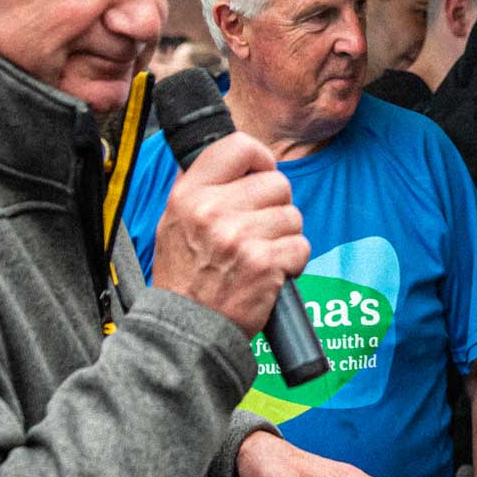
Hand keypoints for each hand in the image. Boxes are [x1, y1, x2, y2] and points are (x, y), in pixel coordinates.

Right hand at [151, 132, 308, 336]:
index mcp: (189, 194)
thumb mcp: (175, 220)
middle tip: (258, 231)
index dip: (260, 159)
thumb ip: (203, 187)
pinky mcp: (264, 264)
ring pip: (293, 216)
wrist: (186, 330)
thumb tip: (244, 157)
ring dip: (285, 237)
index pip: (238, 146)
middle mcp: (212, 211)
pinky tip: (271, 274)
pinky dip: (293, 262)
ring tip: (260, 255)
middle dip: (277, 207)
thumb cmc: (185, 276)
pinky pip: (301, 246)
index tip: (261, 176)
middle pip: (277, 183)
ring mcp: (239, 237)